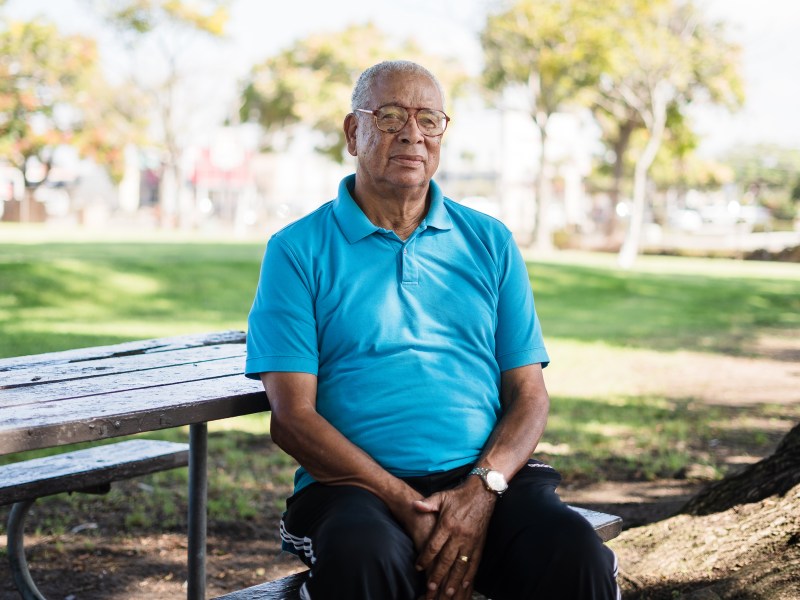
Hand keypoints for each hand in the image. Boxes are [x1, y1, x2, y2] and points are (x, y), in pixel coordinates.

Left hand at [412, 479, 495, 598]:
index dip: (425, 558)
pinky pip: (474, 562)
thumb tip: (414, 505)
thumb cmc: (459, 496)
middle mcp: (459, 535)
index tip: (418, 567)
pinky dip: (469, 575)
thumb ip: (428, 503)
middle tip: (430, 587)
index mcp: (447, 524)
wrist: (482, 493)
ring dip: (454, 580)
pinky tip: (464, 584)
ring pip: (461, 565)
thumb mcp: (442, 496)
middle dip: (438, 575)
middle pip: (446, 559)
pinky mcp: (480, 544)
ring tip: (447, 593)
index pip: (434, 546)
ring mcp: (471, 541)